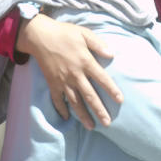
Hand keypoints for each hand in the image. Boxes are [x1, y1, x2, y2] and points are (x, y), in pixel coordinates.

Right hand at [17, 14, 122, 128]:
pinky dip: (62, 109)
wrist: (40, 36)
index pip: (102, 79)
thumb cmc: (64, 33)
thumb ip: (98, 44)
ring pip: (75, 102)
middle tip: (107, 123)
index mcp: (85, 62)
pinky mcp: (52, 83)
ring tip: (91, 126)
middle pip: (90, 96)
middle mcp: (75, 74)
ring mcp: (63, 81)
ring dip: (83, 115)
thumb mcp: (83, 33)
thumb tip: (111, 54)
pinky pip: (57, 99)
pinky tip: (67, 118)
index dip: (112, 90)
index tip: (120, 100)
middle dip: (99, 110)